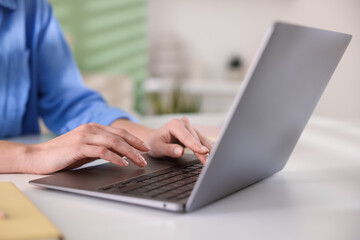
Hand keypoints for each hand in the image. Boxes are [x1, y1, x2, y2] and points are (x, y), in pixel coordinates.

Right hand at [26, 123, 149, 173]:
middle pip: (120, 136)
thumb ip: (100, 148)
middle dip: (136, 146)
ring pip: (114, 142)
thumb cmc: (62, 155)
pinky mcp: (78, 146)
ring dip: (130, 153)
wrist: (37, 156)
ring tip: (139, 162)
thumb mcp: (85, 150)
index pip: (119, 132)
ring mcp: (84, 136)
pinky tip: (123, 163)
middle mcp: (90, 129)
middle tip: (146, 156)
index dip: (134, 139)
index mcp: (93, 128)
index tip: (145, 148)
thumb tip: (120, 154)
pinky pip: (102, 151)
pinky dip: (115, 157)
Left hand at [146, 117, 212, 163]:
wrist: (154, 139)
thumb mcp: (158, 148)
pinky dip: (207, 148)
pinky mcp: (194, 131)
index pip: (187, 137)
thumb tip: (180, 151)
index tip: (204, 152)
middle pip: (196, 139)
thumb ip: (169, 150)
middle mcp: (183, 123)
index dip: (196, 146)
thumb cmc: (155, 143)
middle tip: (210, 163)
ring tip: (214, 160)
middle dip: (203, 151)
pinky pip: (202, 140)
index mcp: (174, 124)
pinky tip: (213, 155)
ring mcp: (190, 126)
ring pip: (201, 139)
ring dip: (208, 150)